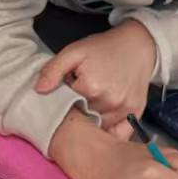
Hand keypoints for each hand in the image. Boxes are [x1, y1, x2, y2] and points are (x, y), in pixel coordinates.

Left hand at [36, 21, 157, 130]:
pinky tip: (105, 120)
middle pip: (82, 119)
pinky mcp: (134, 113)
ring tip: (93, 103)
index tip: (67, 91)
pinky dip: (109, 131)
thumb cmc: (105, 48)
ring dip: (92, 122)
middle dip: (77, 112)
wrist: (138, 45)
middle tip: (80, 98)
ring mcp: (123, 110)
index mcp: (91, 87)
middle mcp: (109, 102)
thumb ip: (53, 70)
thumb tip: (39, 90)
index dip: (63, 100)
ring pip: (98, 128)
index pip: (66, 106)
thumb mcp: (75, 51)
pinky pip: (118, 133)